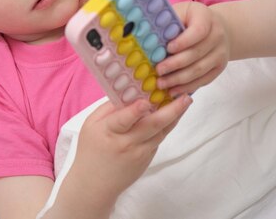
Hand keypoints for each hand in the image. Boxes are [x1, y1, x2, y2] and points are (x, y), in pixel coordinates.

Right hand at [71, 96, 192, 203]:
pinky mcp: (147, 159)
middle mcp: (126, 143)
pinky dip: (165, 126)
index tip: (146, 102)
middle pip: (151, 125)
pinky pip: (158, 139)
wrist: (95, 183)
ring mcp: (140, 153)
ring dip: (174, 116)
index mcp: (108, 131)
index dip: (135, 111)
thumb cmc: (91, 149)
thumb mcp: (91, 124)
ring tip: (185, 102)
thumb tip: (128, 93)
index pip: (123, 120)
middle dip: (171, 110)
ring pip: (161, 132)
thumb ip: (109, 108)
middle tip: (185, 97)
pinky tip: (172, 115)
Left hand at [155, 1, 229, 96]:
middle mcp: (217, 35)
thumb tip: (143, 34)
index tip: (168, 48)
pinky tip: (173, 90)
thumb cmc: (188, 20)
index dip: (183, 41)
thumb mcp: (179, 13)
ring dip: (179, 79)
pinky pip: (204, 80)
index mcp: (206, 18)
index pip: (198, 31)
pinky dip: (187, 86)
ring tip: (161, 83)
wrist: (214, 28)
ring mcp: (221, 52)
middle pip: (197, 53)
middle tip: (158, 70)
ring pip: (200, 69)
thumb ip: (166, 22)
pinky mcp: (219, 67)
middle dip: (175, 64)